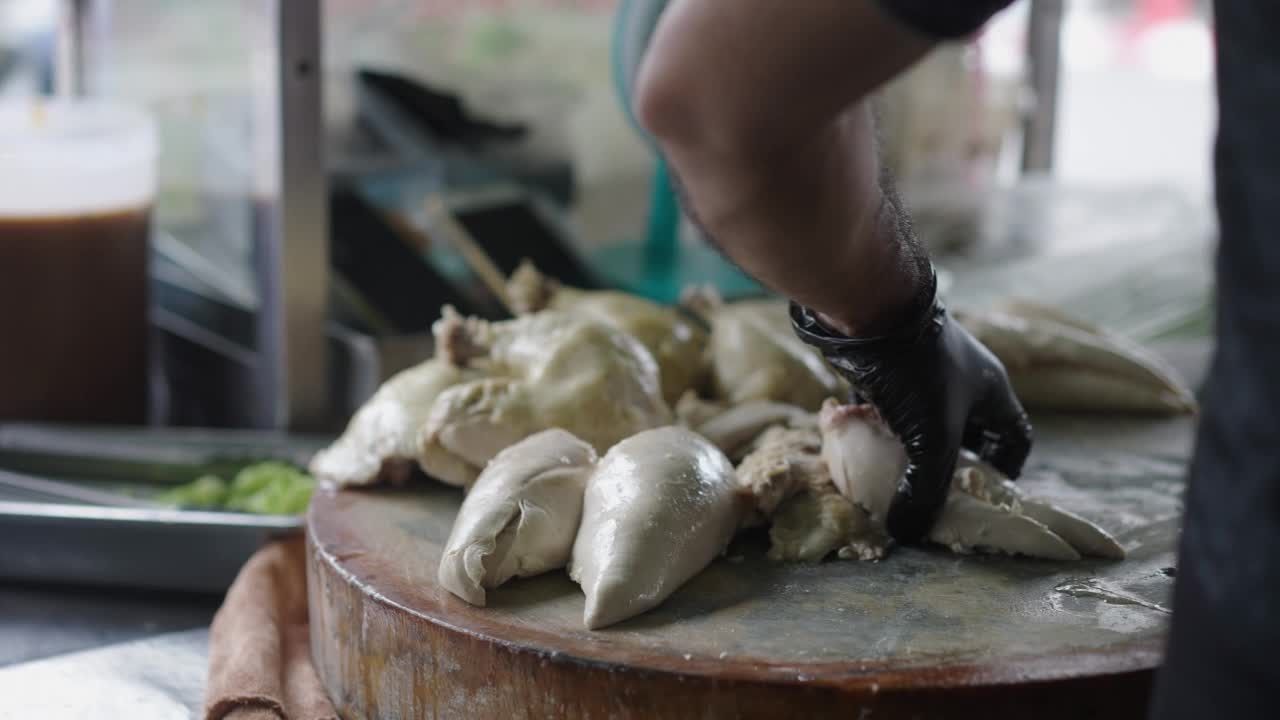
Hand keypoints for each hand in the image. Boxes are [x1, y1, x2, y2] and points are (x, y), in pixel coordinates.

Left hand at [791, 275, 1032, 543]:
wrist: (867, 307)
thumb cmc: (915, 370)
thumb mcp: (931, 437)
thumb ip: (927, 489)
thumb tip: (909, 532)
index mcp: (990, 390)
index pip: (1015, 438)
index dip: (1005, 471)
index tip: (982, 496)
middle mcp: (962, 376)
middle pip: (965, 430)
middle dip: (946, 463)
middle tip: (927, 491)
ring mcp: (923, 366)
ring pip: (920, 417)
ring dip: (905, 444)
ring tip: (888, 472)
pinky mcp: (886, 362)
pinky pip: (885, 403)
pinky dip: (873, 423)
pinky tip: (854, 440)